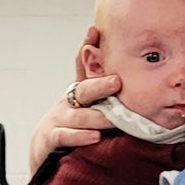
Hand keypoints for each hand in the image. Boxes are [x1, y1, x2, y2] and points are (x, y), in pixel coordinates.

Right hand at [29, 27, 121, 172]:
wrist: (45, 153)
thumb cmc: (75, 129)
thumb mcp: (92, 111)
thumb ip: (110, 101)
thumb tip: (139, 86)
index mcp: (80, 93)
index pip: (82, 65)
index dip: (86, 48)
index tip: (94, 31)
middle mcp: (68, 102)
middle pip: (84, 90)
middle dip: (100, 85)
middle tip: (117, 82)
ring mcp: (58, 119)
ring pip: (78, 116)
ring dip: (96, 117)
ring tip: (112, 119)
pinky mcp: (51, 138)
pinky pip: (65, 136)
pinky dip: (80, 136)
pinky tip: (94, 137)